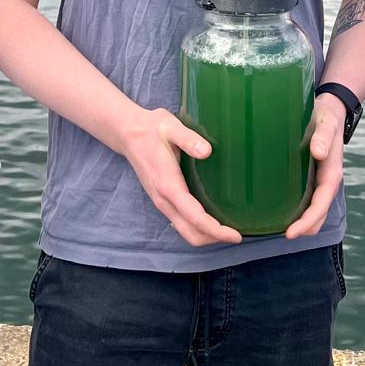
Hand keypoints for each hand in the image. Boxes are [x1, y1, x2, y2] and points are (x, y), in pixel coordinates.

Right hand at [116, 107, 241, 246]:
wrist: (127, 133)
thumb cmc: (151, 129)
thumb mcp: (170, 127)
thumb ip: (188, 139)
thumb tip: (207, 152)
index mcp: (168, 184)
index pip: (194, 217)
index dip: (216, 230)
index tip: (236, 236)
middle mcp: (163, 199)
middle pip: (190, 233)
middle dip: (214, 238)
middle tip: (237, 235)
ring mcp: (161, 202)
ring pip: (185, 231)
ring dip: (206, 235)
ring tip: (228, 229)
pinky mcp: (162, 200)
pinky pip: (180, 223)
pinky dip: (197, 228)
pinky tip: (211, 218)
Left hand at [285, 93, 345, 238]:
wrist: (329, 109)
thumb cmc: (326, 116)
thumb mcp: (326, 122)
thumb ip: (323, 135)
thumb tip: (319, 152)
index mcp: (332, 172)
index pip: (321, 203)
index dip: (308, 220)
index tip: (291, 232)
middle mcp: (327, 180)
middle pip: (319, 213)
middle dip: (305, 228)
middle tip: (283, 236)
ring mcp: (319, 180)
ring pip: (314, 209)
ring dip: (302, 223)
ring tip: (279, 229)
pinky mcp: (311, 176)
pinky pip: (307, 199)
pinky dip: (298, 211)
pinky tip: (280, 211)